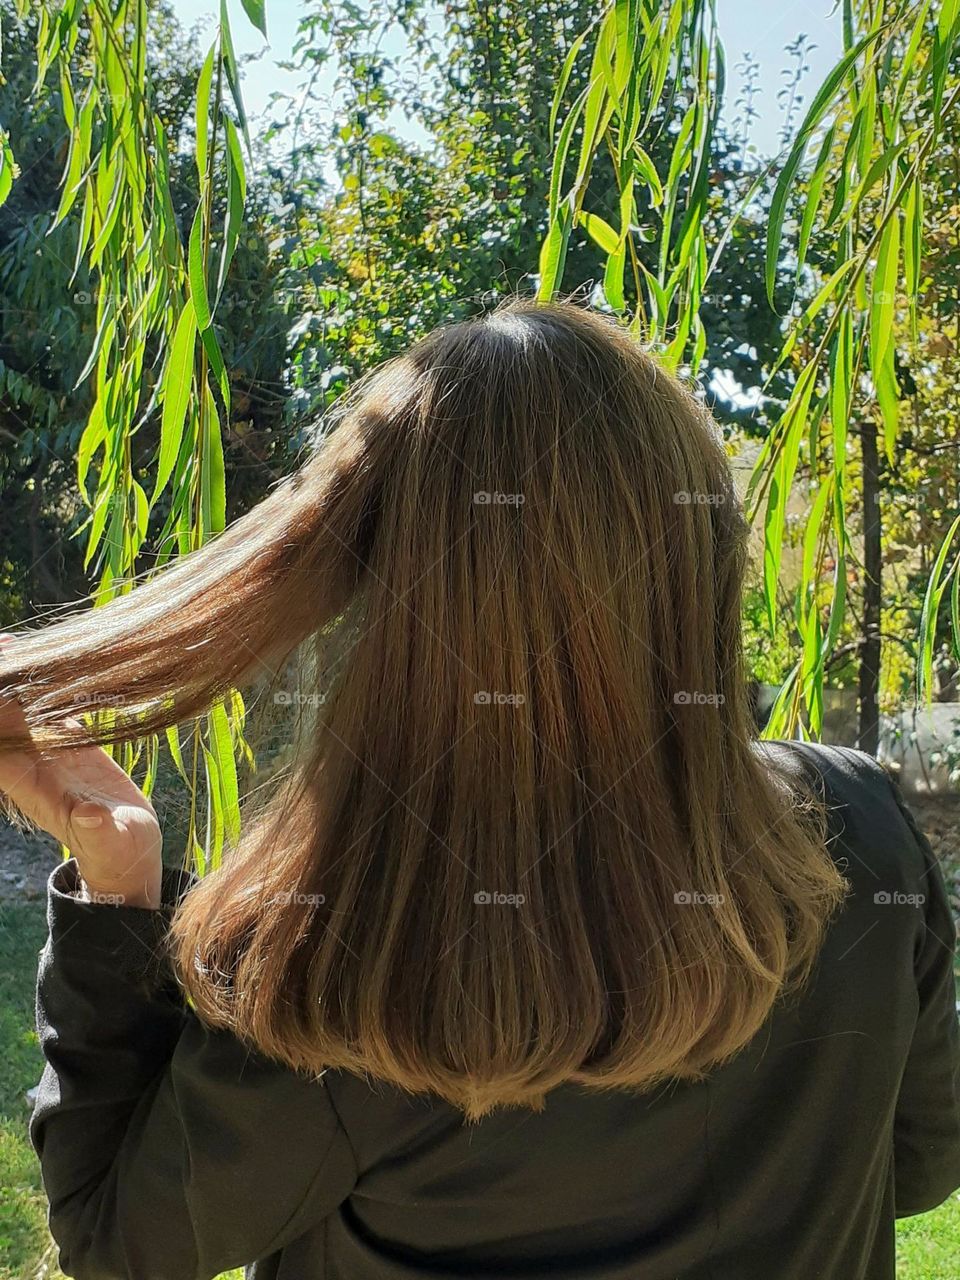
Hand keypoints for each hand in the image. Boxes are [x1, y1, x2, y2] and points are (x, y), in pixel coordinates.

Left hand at [0, 635, 161, 908]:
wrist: (127, 852)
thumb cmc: (115, 852)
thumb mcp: (109, 843)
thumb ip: (97, 829)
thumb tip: (88, 815)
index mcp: (32, 789)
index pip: (1, 749)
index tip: (0, 683)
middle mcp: (34, 767)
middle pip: (6, 721)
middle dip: (4, 685)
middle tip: (7, 644)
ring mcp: (53, 754)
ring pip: (28, 710)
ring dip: (23, 680)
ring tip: (19, 641)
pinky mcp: (76, 746)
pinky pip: (58, 711)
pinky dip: (55, 687)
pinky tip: (59, 659)